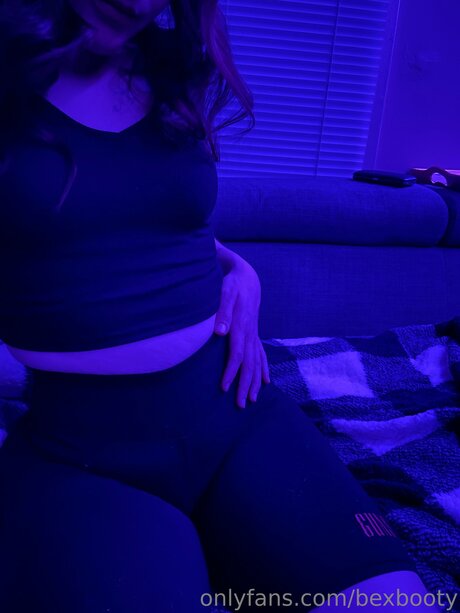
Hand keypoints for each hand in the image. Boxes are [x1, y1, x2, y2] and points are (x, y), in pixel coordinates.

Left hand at [214, 257, 269, 408]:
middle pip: (249, 364)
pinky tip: (266, 381)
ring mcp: (254, 335)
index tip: (224, 388)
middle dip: (245, 385)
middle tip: (241, 405)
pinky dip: (263, 369)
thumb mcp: (225, 293)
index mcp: (241, 327)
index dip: (231, 373)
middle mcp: (250, 334)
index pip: (236, 355)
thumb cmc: (233, 284)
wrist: (247, 277)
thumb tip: (219, 332)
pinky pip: (261, 355)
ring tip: (253, 400)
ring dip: (255, 382)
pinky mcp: (254, 333)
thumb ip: (222, 311)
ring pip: (257, 362)